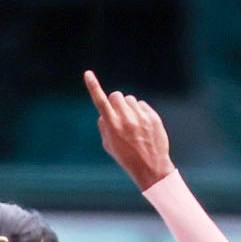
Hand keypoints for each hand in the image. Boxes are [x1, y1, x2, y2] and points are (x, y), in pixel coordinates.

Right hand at [84, 70, 176, 190]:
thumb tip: (103, 113)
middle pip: (116, 96)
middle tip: (118, 114)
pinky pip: (142, 105)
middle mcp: (126, 119)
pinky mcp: (152, 117)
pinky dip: (139, 112)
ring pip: (130, 99)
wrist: (151, 168)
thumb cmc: (126, 158)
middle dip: (115, 102)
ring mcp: (141, 117)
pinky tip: (142, 125)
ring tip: (132, 123)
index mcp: (113, 127)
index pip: (100, 102)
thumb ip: (104, 126)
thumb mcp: (109, 146)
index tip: (88, 74)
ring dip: (128, 107)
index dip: (93, 87)